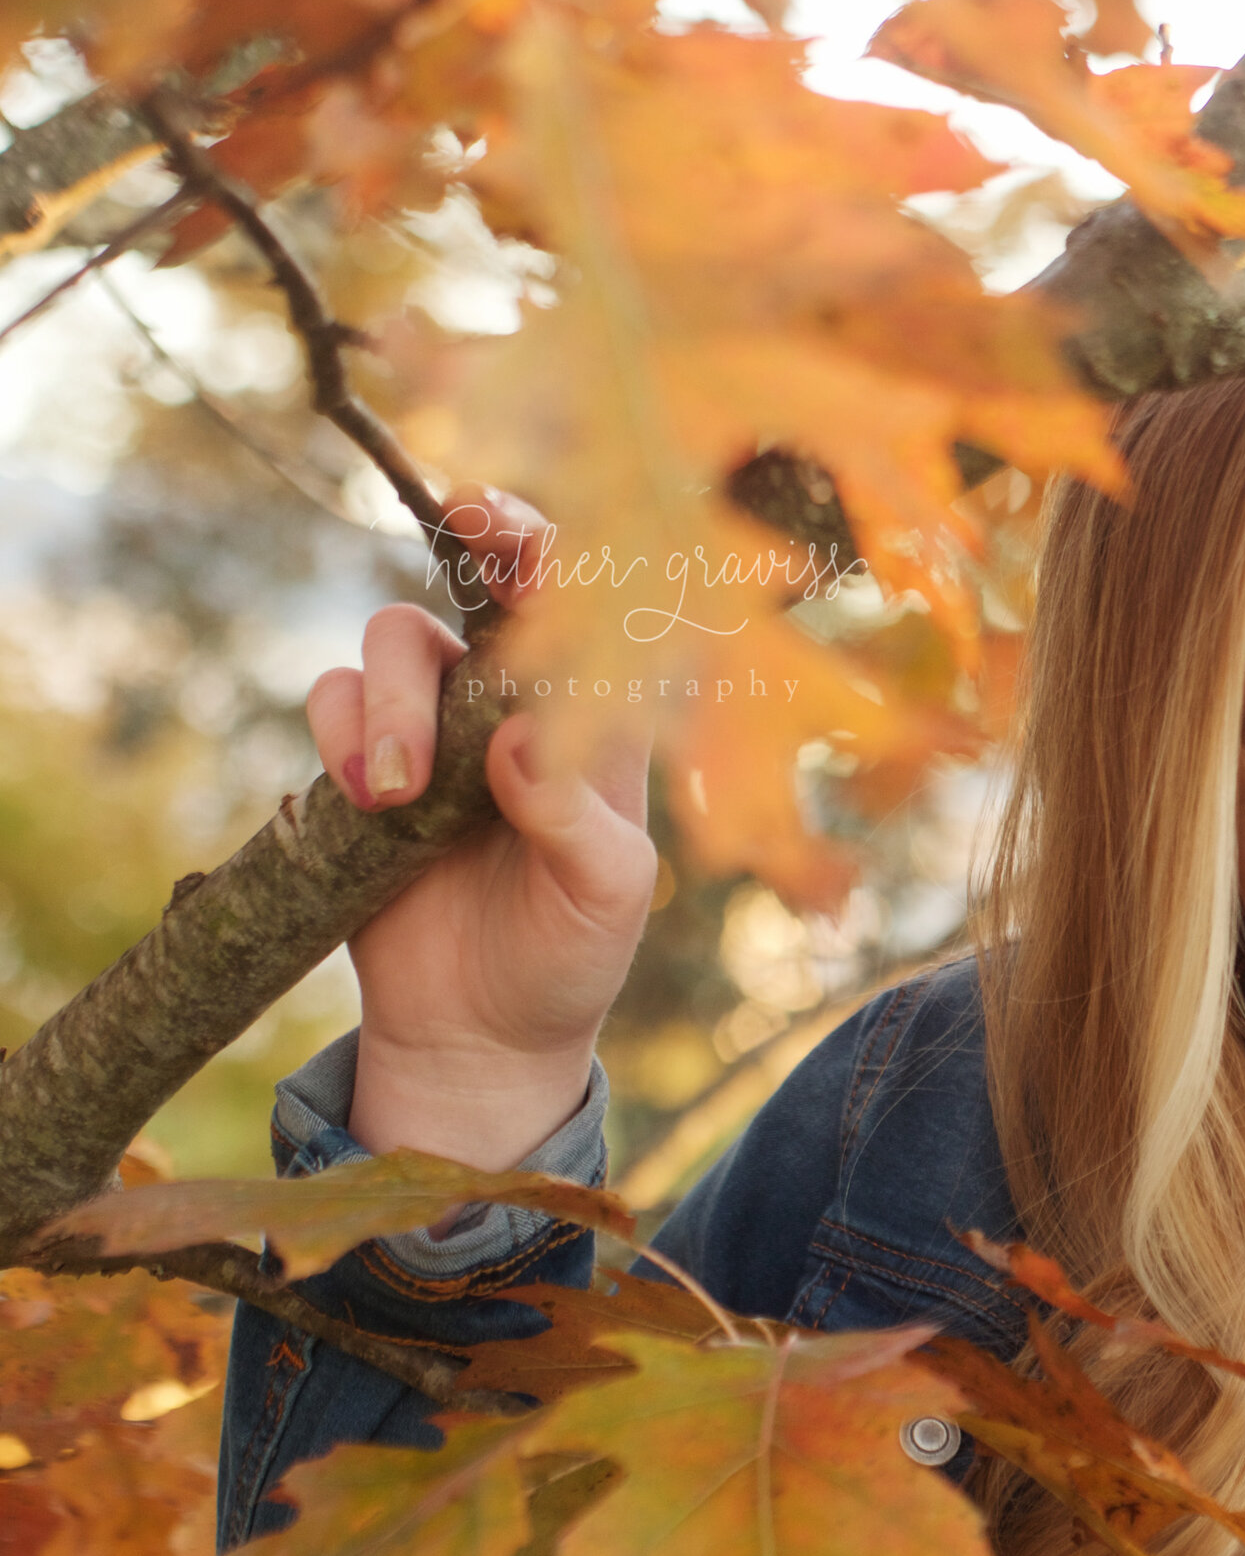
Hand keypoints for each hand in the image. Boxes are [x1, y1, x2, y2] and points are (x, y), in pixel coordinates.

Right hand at [307, 486, 657, 1170]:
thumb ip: (575, 817)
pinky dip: (335, 732)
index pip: (580, 597)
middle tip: (419, 736)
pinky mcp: (365, 764)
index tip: (492, 520)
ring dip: (382, 705)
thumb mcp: (603, 896)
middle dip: (433, 643)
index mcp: (596, 714)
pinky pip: (331, 702)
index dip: (540, 541)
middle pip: (467, 597)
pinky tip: (360, 798)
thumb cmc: (570, 956)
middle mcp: (514, 701)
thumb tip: (522, 740)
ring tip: (393, 795)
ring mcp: (437, 727)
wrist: (481, 1034)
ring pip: (390, 644)